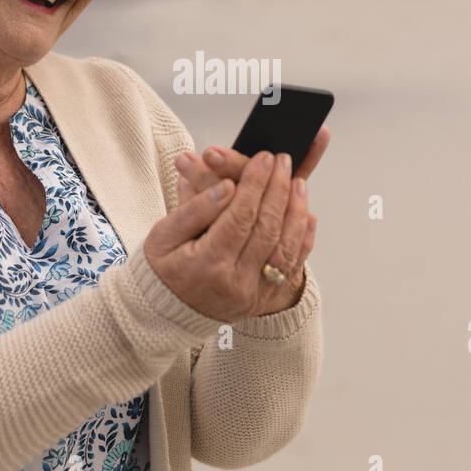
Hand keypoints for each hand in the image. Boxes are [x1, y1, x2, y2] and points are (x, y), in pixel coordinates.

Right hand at [173, 126, 328, 314]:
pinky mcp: (265, 297)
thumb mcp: (163, 236)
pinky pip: (292, 266)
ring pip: (285, 248)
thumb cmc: (163, 268)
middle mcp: (235, 283)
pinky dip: (303, 239)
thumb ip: (193, 210)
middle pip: (266, 229)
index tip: (263, 158)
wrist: (168, 312)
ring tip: (297, 183)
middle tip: (282, 161)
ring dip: (296, 211)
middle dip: (278, 190)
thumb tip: (225, 186)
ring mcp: (254, 293)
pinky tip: (307, 215)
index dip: (254, 185)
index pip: (239, 217)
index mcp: (207, 265)